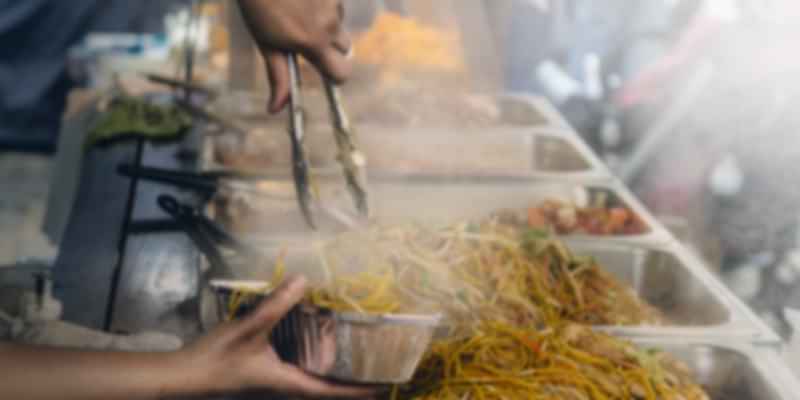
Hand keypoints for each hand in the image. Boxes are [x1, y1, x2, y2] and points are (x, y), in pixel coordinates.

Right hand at [181, 276, 374, 397]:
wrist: (183, 375)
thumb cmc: (216, 358)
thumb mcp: (250, 328)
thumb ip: (276, 304)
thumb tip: (304, 280)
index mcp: (287, 381)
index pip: (329, 390)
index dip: (356, 391)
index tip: (381, 389)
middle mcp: (284, 384)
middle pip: (322, 384)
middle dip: (347, 378)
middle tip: (372, 367)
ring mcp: (272, 379)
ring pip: (308, 374)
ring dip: (328, 366)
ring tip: (350, 352)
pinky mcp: (261, 371)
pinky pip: (294, 364)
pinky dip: (307, 354)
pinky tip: (308, 338)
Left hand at [237, 0, 352, 112]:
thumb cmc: (258, 7)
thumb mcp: (265, 44)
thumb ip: (278, 76)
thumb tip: (276, 110)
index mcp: (313, 43)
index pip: (343, 73)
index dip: (336, 77)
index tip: (324, 72)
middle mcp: (330, 24)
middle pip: (345, 49)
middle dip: (331, 49)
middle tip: (307, 40)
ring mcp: (334, 3)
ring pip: (339, 23)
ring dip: (326, 23)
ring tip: (299, 10)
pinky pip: (335, 3)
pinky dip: (324, 4)